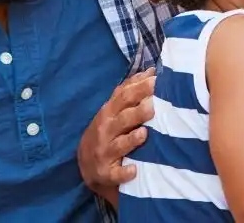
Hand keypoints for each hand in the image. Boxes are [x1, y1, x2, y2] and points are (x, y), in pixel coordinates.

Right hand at [78, 68, 156, 197]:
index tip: (156, 81)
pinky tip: (133, 171)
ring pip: (119, 144)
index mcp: (110, 111)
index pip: (124, 96)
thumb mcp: (114, 110)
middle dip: (137, 111)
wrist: (87, 164)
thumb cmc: (107, 131)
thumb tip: (151, 71)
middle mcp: (106, 129)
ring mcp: (105, 151)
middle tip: (154, 105)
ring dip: (131, 139)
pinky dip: (123, 172)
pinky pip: (115, 174)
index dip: (139, 88)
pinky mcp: (105, 172)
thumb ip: (130, 91)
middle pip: (122, 118)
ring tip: (144, 134)